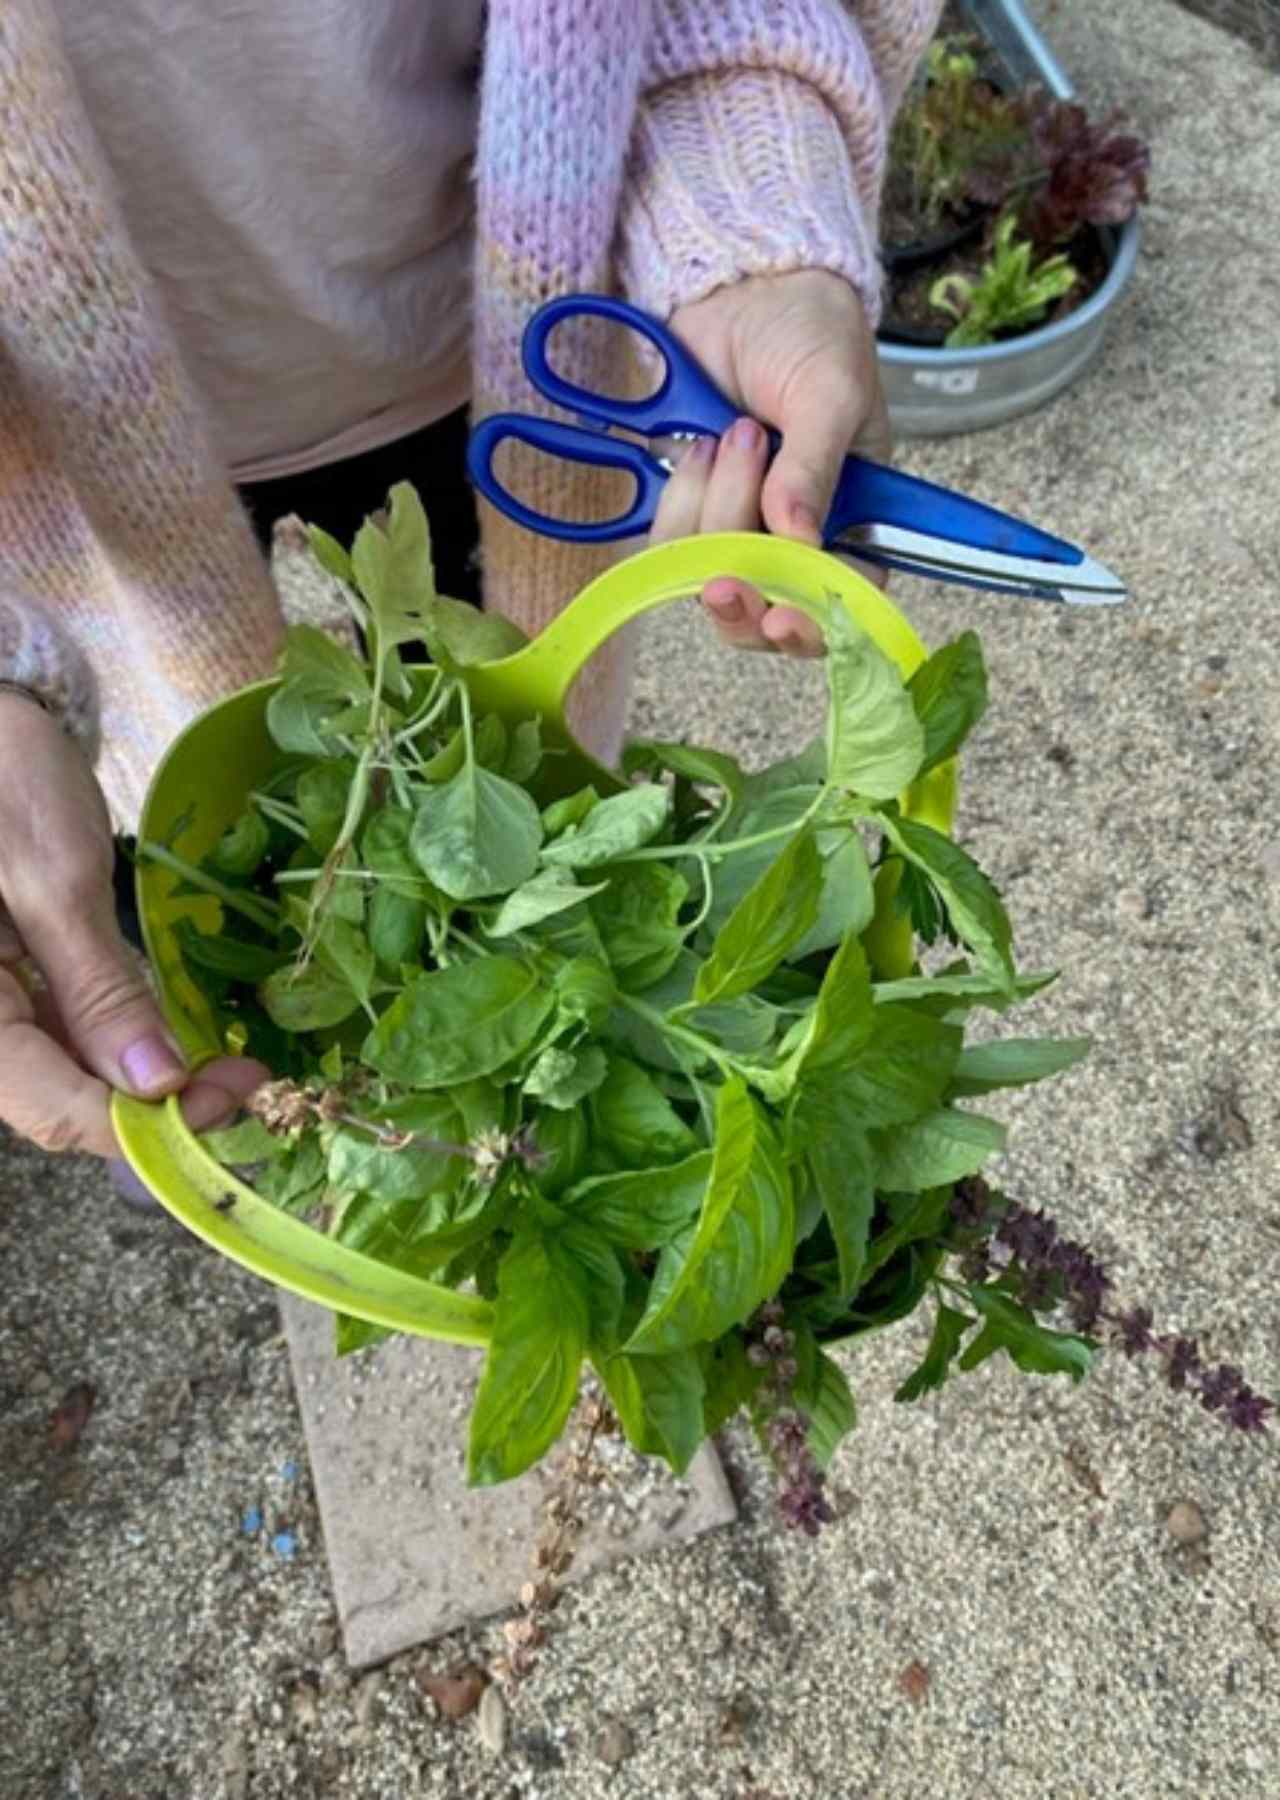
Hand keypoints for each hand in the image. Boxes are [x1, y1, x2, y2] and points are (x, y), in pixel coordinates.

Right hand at [0, 694, 266, 1158]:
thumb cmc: (2, 780)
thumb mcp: (54, 880)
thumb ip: (99, 989)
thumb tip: (157, 1085)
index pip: (50, 1106)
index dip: (142, 1126)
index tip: (228, 1107)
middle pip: (59, 1102)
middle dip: (155, 1110)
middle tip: (246, 1088)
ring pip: (66, 1080)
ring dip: (148, 1087)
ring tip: (230, 1075)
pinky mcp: (12, 992)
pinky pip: (63, 1042)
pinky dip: (125, 1048)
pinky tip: (182, 1048)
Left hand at [654, 269, 889, 656]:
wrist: (741, 285)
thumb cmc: (809, 332)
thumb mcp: (831, 393)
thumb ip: (815, 467)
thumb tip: (797, 536)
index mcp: (853, 522)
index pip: (841, 603)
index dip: (812, 628)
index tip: (782, 619)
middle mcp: (795, 538)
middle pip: (765, 610)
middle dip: (741, 591)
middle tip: (723, 577)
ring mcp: (737, 527)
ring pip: (709, 575)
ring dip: (711, 512)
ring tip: (732, 437)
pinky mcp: (687, 509)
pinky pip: (667, 544)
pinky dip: (678, 499)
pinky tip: (697, 447)